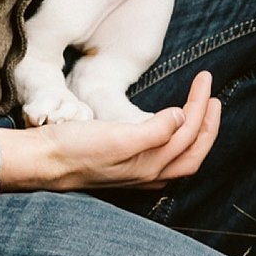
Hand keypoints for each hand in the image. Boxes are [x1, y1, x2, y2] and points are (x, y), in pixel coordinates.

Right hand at [0, 72, 221, 190]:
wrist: (43, 161)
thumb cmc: (75, 148)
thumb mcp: (117, 137)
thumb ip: (154, 131)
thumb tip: (181, 116)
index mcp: (150, 166)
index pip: (190, 135)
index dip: (201, 107)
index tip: (204, 80)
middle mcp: (148, 175)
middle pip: (193, 152)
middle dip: (208, 124)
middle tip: (212, 95)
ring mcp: (137, 175)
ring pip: (181, 158)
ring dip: (197, 133)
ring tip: (201, 110)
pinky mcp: (125, 169)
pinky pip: (165, 160)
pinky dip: (178, 143)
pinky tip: (171, 131)